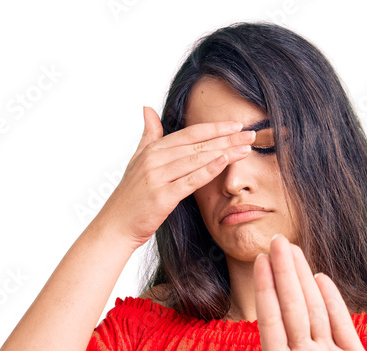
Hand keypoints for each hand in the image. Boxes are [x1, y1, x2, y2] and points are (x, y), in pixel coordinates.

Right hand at [96, 107, 254, 250]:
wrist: (115, 226)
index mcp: (152, 150)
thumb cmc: (130, 198)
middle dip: (226, 138)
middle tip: (251, 133)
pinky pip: (190, 180)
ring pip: (197, 159)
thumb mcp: (137, 161)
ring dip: (224, 152)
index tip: (236, 124)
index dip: (214, 128)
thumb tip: (147, 108)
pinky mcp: (162, 197)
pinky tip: (225, 162)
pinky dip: (209, 169)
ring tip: (246, 148)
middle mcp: (155, 160)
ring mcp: (158, 177)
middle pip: (198, 144)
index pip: (190, 133)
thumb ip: (148, 135)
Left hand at [197, 234, 366, 350]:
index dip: (264, 291)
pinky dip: (333, 304)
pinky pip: (342, 328)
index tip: (256, 261)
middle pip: (291, 308)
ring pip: (314, 311)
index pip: (270, 322)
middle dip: (283, 275)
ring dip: (304, 281)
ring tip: (294, 251)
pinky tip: (322, 280)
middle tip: (275, 240)